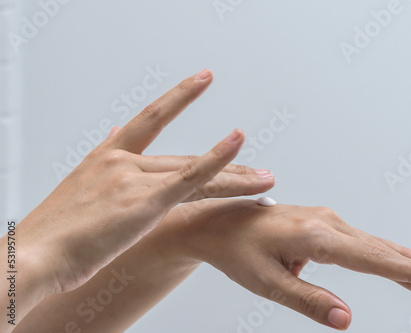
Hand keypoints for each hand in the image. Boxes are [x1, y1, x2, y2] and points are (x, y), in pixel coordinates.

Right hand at [17, 69, 273, 297]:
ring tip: (266, 176)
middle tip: (258, 168)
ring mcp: (134, 179)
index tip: (201, 80)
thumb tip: (116, 134)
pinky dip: (218, 161)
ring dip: (236, 175)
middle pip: (187, 159)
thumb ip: (104, 159)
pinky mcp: (144, 201)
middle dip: (227, 166)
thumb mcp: (78, 188)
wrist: (33, 256)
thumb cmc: (54, 234)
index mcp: (106, 157)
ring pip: (196, 172)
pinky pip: (190, 179)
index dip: (179, 96)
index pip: (151, 119)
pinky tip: (239, 144)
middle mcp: (122, 161)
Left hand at [162, 200, 410, 329]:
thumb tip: (347, 319)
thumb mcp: (267, 282)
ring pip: (376, 247)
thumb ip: (308, 300)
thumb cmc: (238, 252)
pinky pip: (362, 243)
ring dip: (409, 266)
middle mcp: (327, 223)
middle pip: (383, 253)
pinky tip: (403, 262)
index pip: (371, 259)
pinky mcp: (322, 223)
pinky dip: (386, 256)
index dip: (408, 272)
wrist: (217, 222)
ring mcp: (326, 220)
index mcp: (315, 237)